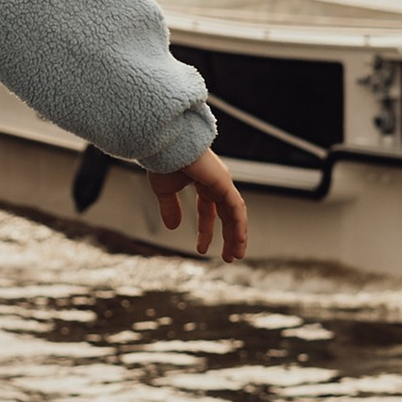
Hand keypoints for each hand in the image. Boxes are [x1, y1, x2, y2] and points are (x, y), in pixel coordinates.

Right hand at [151, 147, 247, 262]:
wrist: (163, 144)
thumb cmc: (162, 160)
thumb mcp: (164, 190)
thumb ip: (170, 208)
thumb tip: (172, 228)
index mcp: (202, 182)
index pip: (208, 211)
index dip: (206, 231)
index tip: (202, 250)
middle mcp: (216, 182)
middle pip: (227, 214)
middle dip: (229, 236)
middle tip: (229, 257)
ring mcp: (222, 182)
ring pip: (235, 213)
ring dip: (237, 235)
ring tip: (236, 255)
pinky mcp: (224, 182)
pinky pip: (237, 207)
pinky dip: (239, 224)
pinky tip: (239, 239)